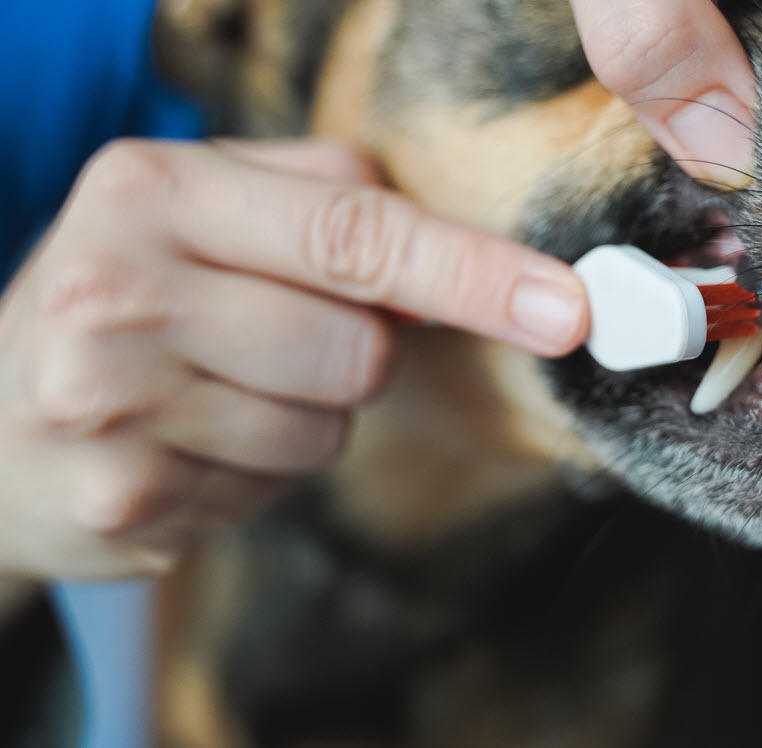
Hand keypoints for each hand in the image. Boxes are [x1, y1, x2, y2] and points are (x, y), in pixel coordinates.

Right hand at [0, 138, 588, 578]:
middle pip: (358, 351)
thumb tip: (471, 267)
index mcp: (151, 193)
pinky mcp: (123, 499)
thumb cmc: (127, 296)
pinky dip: (256, 470)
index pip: (353, 235)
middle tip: (274, 336)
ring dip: (303, 415)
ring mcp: (110, 404)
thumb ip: (332, 210)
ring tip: (215, 388)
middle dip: (352, 355)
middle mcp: (117, 291)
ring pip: (326, 429)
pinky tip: (189, 441)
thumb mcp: (202, 213)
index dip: (473, 273)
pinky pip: (274, 492)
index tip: (563, 308)